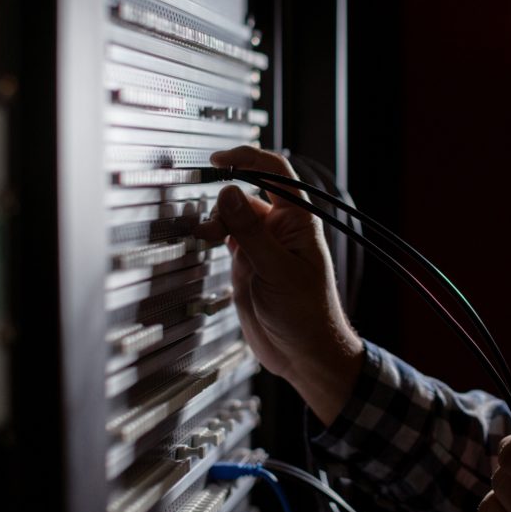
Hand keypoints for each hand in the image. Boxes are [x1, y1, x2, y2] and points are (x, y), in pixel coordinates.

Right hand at [193, 146, 362, 423]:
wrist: (303, 353)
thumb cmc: (307, 315)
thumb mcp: (276, 270)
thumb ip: (250, 232)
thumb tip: (229, 193)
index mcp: (298, 221)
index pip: (275, 174)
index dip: (248, 158)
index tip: (219, 159)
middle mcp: (280, 228)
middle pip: (245, 195)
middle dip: (223, 200)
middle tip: (208, 221)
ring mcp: (263, 246)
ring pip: (232, 217)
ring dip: (215, 221)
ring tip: (204, 236)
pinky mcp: (248, 263)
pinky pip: (227, 238)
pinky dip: (212, 236)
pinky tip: (203, 242)